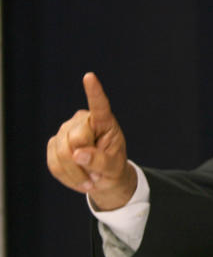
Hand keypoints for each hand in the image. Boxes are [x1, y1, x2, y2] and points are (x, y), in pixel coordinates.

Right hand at [46, 72, 136, 210]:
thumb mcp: (114, 168)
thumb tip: (78, 154)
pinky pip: (54, 163)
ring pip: (62, 154)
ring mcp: (65, 131)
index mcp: (104, 122)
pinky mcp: (53, 143)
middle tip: (97, 171)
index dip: (93, 92)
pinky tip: (78, 177)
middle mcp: (82, 121)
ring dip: (76, 173)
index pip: (99, 106)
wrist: (102, 180)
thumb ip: (100, 161)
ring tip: (90, 176)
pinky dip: (66, 176)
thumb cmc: (113, 169)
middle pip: (76, 140)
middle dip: (85, 161)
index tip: (89, 77)